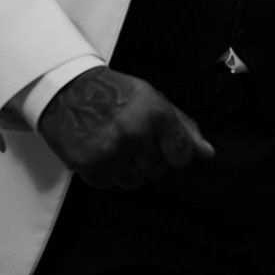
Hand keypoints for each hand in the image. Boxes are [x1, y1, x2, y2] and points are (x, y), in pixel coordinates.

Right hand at [37, 68, 214, 189]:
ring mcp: (109, 153)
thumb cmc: (114, 92)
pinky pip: (109, 185)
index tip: (166, 147)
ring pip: (134, 183)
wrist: (67, 89)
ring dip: (130, 170)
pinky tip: (103, 153)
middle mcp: (134, 136)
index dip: (175, 154)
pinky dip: (107, 174)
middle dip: (151, 160)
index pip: (182, 157)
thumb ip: (183, 127)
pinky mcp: (87, 165)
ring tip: (120, 148)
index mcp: (155, 116)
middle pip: (158, 171)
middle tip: (136, 141)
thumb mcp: (154, 100)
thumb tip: (207, 153)